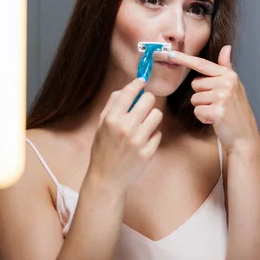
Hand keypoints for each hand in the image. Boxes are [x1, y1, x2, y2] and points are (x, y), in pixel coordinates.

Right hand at [86, 78, 162, 193]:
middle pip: (149, 100)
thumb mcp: (101, 125)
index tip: (142, 81)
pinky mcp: (148, 152)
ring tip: (143, 125)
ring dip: (152, 117)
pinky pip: (158, 133)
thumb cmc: (103, 149)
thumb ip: (113, 105)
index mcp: (111, 119)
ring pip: (157, 115)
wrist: (106, 178)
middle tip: (143, 107)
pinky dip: (152, 135)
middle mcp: (125, 128)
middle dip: (147, 100)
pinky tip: (143, 141)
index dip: (138, 83)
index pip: (129, 92)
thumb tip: (127, 88)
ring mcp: (138, 141)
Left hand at [167, 45, 259, 152]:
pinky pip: (197, 111)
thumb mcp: (234, 86)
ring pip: (195, 99)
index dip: (185, 59)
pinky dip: (204, 118)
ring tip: (217, 112)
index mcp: (229, 75)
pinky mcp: (217, 111)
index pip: (202, 64)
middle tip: (217, 104)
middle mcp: (226, 83)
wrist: (244, 135)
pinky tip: (216, 120)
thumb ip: (226, 67)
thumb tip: (226, 48)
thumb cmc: (236, 111)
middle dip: (202, 95)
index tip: (170, 54)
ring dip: (203, 108)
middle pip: (195, 84)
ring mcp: (222, 97)